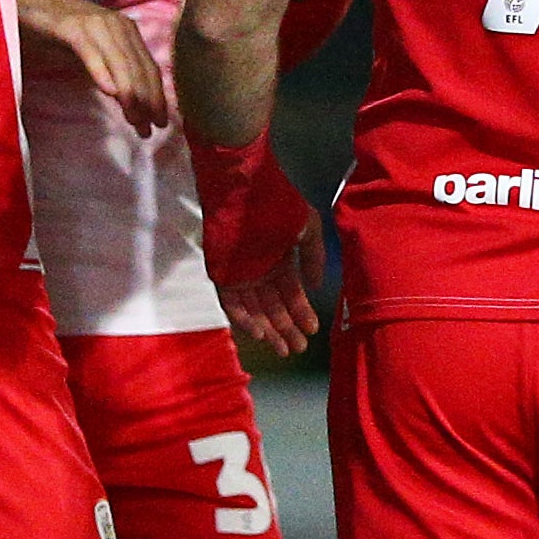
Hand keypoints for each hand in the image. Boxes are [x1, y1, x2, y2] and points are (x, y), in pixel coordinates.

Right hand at [14, 0, 167, 133]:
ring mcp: (96, 24)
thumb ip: (112, 68)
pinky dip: (101, 72)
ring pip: (120, 64)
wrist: (28, 2)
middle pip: (139, 68)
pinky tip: (109, 93)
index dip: (157, 97)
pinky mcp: (72, 28)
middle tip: (148, 131)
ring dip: (129, 95)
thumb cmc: (61, 31)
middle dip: (147, 102)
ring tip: (134, 120)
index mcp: (126, 30)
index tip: (160, 123)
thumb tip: (130, 98)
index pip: (149, 68)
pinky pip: (91, 53)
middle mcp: (117, 25)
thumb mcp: (94, 50)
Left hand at [221, 212, 324, 357]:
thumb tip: (317, 286)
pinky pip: (232, 304)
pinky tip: (259, 333)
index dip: (301, 313)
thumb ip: (314, 258)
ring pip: (254, 310)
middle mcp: (261, 271)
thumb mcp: (308, 229)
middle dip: (286, 329)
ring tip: (281, 349)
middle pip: (273, 307)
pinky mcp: (222, 275)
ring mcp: (240, 274)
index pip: (291, 294)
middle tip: (298, 349)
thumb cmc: (278, 203)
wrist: (245, 188)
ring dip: (268, 330)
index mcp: (280, 261)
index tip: (312, 330)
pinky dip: (244, 319)